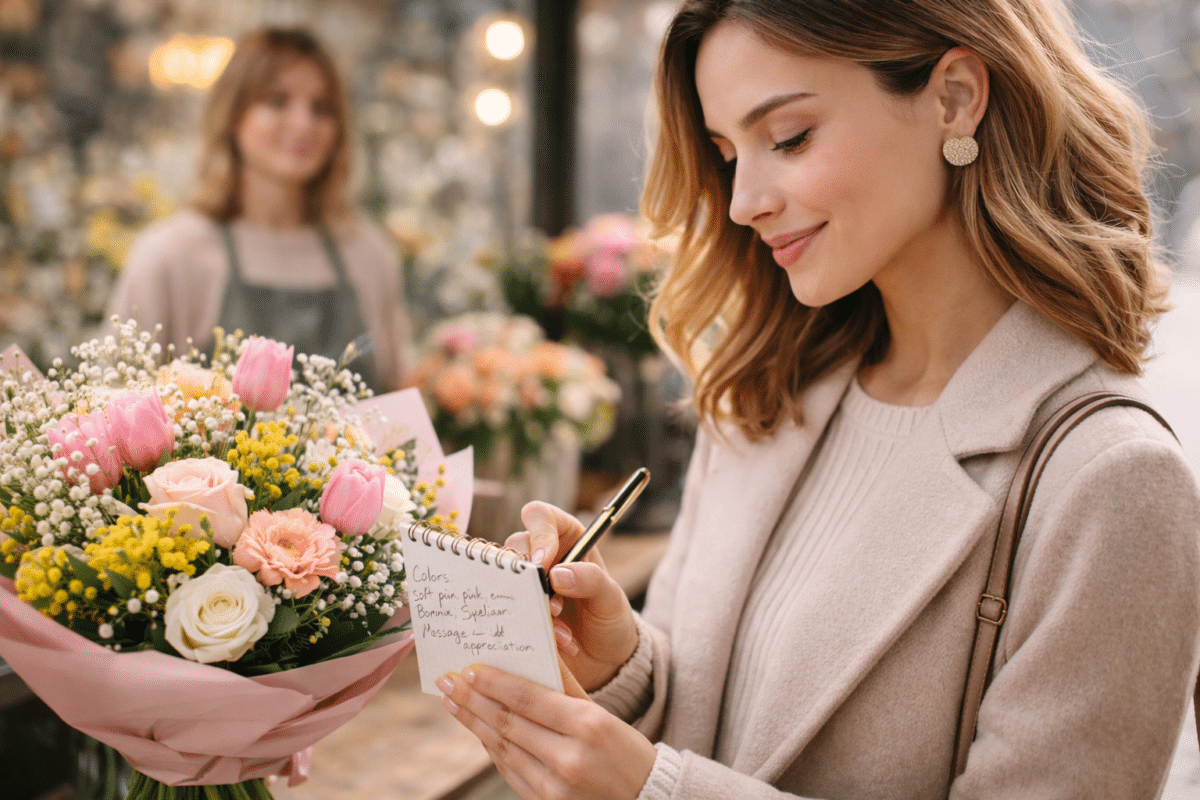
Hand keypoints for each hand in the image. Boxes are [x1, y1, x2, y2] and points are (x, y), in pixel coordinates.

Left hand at [438, 663, 656, 799]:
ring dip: (474, 724)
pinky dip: (491, 748)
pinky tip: (478, 730)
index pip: (528, 699)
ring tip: (454, 703)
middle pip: (508, 723)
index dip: (494, 683)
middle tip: (448, 683)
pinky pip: (509, 771)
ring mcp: (554, 787)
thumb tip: (534, 651)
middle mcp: (568, 758)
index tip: (469, 669)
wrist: (645, 798)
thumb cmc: (624, 749)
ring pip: (502, 748)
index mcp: (587, 726)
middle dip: (472, 700)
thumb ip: (565, 684)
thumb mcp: (601, 712)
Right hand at [510, 502, 638, 689]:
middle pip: (514, 548)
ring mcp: (525, 584)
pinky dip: (531, 628)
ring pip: (506, 580)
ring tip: (561, 630)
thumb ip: (591, 580)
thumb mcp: (611, 598)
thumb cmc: (610, 618)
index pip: (540, 516)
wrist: (604, 659)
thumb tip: (558, 574)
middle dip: (531, 577)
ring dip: (531, 606)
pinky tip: (559, 642)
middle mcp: (541, 557)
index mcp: (567, 539)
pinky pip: (507, 612)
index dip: (538, 533)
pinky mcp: (516, 611)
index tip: (544, 560)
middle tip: (553, 605)